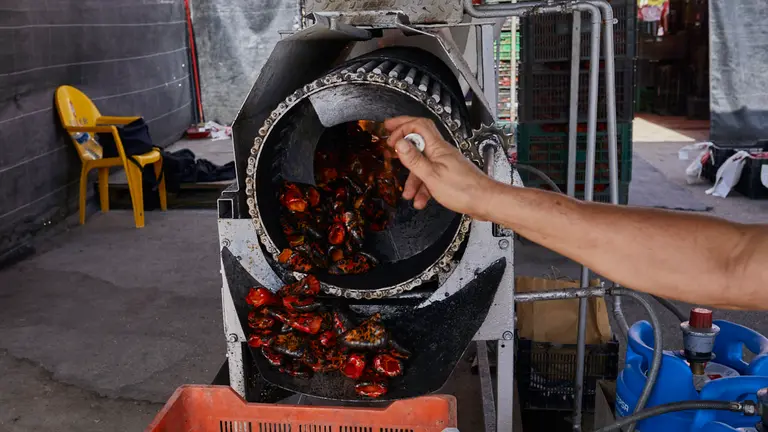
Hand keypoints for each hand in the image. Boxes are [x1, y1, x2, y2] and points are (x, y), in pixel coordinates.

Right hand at [384, 116, 499, 219]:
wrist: (485, 202)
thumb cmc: (463, 189)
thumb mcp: (431, 175)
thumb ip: (414, 159)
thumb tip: (399, 143)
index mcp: (437, 147)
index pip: (419, 125)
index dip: (402, 126)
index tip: (389, 135)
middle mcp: (442, 152)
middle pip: (419, 139)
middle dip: (403, 139)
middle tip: (388, 137)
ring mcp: (446, 163)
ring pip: (423, 164)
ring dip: (413, 178)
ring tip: (407, 194)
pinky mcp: (449, 175)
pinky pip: (431, 177)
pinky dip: (424, 188)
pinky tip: (421, 200)